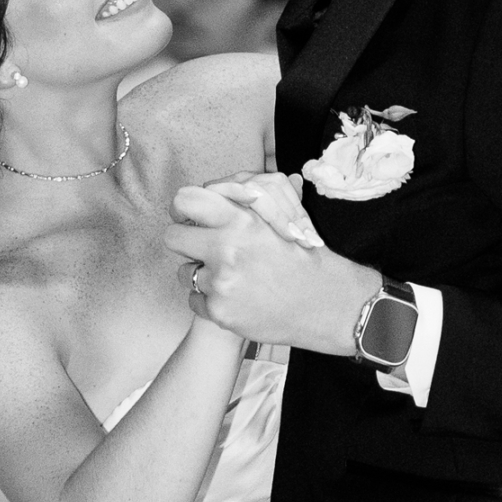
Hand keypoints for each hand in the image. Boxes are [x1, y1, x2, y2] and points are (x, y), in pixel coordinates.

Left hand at [168, 180, 376, 356]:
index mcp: (241, 220)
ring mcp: (221, 283)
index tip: (190, 217)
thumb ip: (249, 203)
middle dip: (186, 241)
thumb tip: (223, 188)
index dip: (184, 209)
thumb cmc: (307, 258)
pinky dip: (210, 300)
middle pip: (173, 237)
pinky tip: (235, 298)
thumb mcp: (283, 219)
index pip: (185, 200)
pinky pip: (194, 300)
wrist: (328, 304)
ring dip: (201, 273)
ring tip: (229, 277)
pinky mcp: (220, 312)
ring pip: (184, 272)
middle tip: (203, 248)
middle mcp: (227, 249)